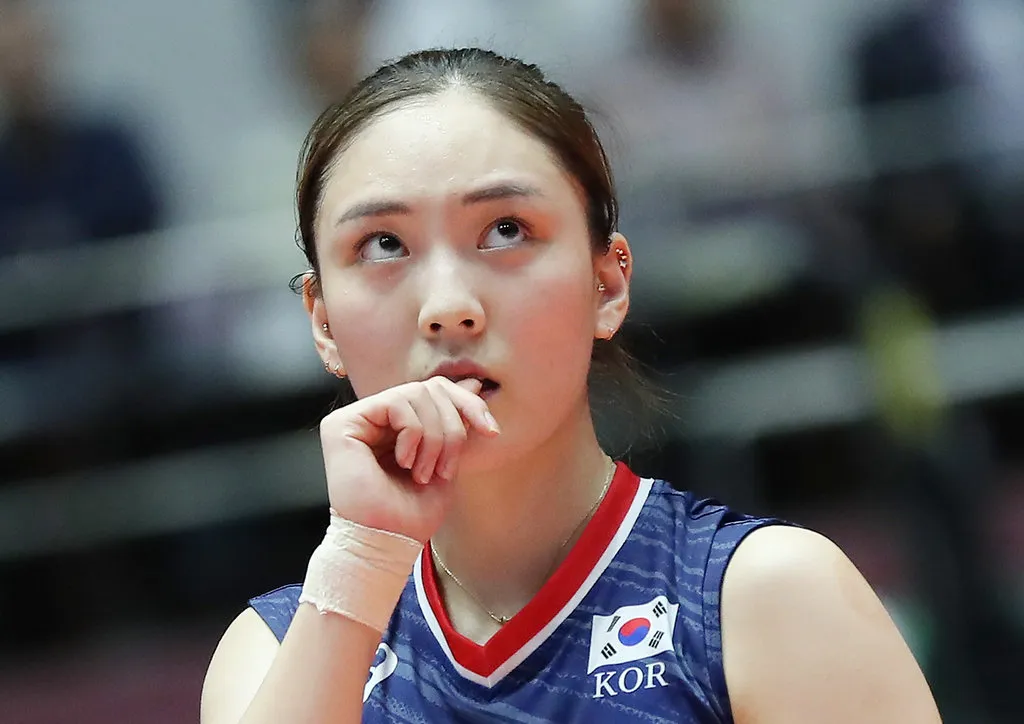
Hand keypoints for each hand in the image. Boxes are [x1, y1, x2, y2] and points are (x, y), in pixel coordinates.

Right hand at [318, 377, 498, 541]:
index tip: (491, 431)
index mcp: (398, 426)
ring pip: (416, 394)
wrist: (387, 542)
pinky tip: (403, 462)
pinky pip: (396, 404)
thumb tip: (473, 383)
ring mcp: (357, 419)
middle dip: (451, 428)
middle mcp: (376, 417)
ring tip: (423, 472)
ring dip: (433, 437)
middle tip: (445, 468)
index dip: (467, 404)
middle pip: (430, 389)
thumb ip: (455, 423)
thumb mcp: (446, 461)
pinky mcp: (342, 424)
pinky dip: (412, 434)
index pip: (436, 391)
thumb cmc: (412, 513)